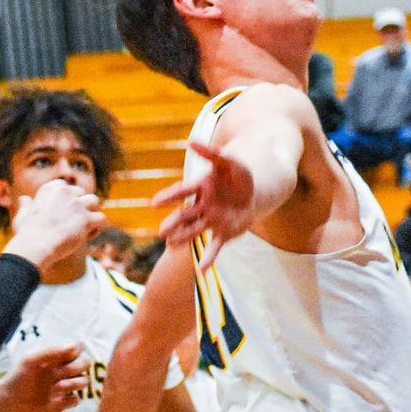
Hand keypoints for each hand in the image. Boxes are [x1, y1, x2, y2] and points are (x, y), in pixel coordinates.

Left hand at [0, 343, 88, 411]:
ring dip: (74, 383)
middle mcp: (63, 371)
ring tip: (56, 389)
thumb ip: (51, 351)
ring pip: (84, 381)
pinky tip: (57, 400)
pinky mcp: (62, 403)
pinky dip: (70, 399)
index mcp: (57, 358)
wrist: (8, 403)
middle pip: (85, 363)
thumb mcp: (30, 360)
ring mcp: (64, 387)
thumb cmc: (17, 378)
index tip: (66, 356)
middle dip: (77, 368)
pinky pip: (76, 400)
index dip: (76, 350)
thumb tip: (74, 347)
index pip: (77, 347)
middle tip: (60, 374)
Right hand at [8, 183, 105, 277]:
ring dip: (91, 212)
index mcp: (51, 189)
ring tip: (82, 226)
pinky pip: (101, 218)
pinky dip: (97, 227)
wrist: (34, 247)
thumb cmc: (26, 235)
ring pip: (94, 201)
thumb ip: (26, 206)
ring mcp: (77, 204)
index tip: (60, 213)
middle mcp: (66, 192)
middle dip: (79, 205)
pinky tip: (87, 235)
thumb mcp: (22, 217)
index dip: (67, 200)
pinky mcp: (87, 218)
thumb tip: (24, 199)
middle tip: (71, 222)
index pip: (66, 188)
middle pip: (81, 193)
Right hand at [153, 142, 256, 268]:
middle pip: (185, 215)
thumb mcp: (228, 162)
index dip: (169, 197)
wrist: (256, 193)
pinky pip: (213, 247)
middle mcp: (202, 206)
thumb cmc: (239, 176)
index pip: (182, 191)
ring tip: (170, 243)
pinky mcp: (223, 232)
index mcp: (202, 187)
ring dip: (183, 237)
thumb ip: (211, 153)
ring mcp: (211, 220)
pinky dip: (207, 258)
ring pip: (194, 230)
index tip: (154, 203)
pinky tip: (201, 270)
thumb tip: (191, 142)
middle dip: (174, 222)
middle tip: (161, 231)